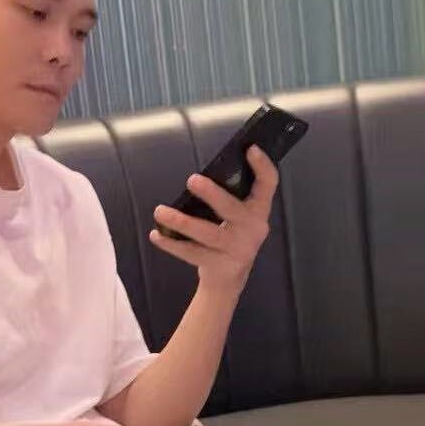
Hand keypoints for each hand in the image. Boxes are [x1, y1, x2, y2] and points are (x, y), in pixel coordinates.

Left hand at [149, 145, 277, 292]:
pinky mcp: (219, 265)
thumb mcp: (237, 215)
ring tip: (159, 211)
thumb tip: (201, 173)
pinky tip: (157, 234)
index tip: (250, 148)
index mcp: (258, 210)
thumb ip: (228, 196)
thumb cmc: (230, 234)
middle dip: (212, 194)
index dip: (262, 166)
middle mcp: (252, 229)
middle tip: (192, 179)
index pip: (268, 185)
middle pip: (232, 210)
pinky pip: (191, 253)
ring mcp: (237, 249)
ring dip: (181, 222)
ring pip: (208, 234)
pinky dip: (171, 243)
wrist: (229, 277)